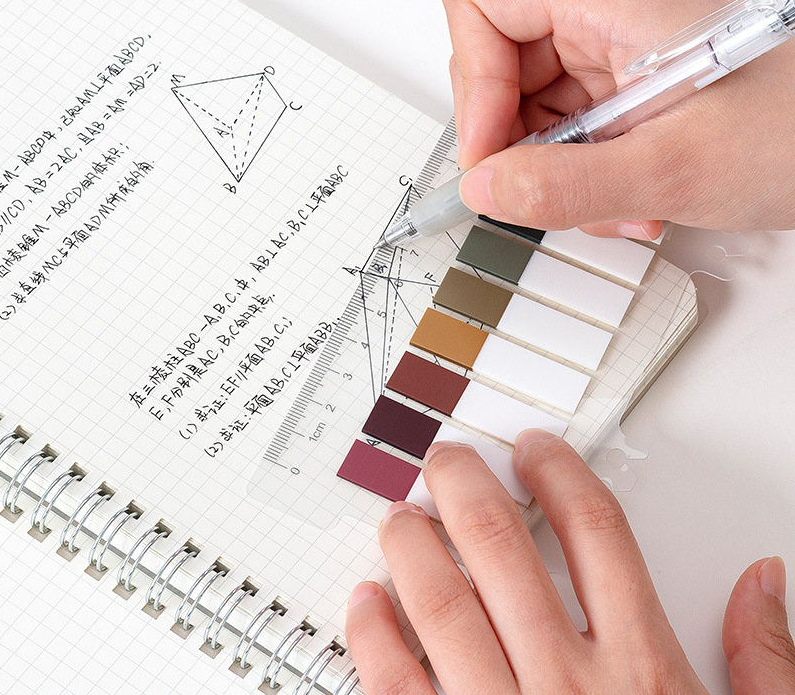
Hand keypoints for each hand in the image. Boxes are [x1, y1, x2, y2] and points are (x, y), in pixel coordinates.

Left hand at [345, 430, 794, 693]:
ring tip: (401, 514)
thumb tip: (764, 580)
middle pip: (501, 545)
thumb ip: (765, 661)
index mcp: (643, 670)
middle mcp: (568, 685)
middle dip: (465, 486)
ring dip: (412, 545)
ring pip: (441, 602)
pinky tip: (366, 601)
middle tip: (446, 460)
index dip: (560, 474)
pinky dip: (373, 635)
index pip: (595, 531)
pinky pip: (396, 687)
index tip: (533, 450)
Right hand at [442, 0, 794, 238]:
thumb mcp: (673, 167)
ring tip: (611, 207)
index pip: (483, 8)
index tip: (490, 156)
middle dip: (515, 146)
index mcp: (611, 2)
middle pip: (501, 70)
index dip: (473, 86)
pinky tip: (630, 203)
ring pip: (533, 113)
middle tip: (539, 195)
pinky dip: (584, 179)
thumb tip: (484, 189)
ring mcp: (619, 58)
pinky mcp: (631, 94)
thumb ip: (565, 184)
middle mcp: (607, 20)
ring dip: (555, 174)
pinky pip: (571, 136)